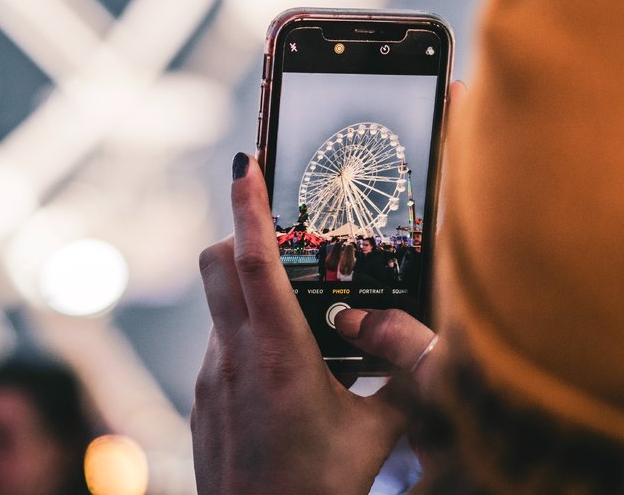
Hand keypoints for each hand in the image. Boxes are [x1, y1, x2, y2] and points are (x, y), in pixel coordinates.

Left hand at [191, 153, 435, 494]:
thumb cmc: (318, 490)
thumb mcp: (377, 433)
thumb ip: (403, 378)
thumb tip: (423, 339)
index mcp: (276, 353)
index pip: (254, 258)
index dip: (248, 203)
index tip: (246, 162)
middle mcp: (232, 356)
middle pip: (216, 263)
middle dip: (240, 235)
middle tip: (279, 240)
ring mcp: (209, 378)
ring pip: (218, 306)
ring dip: (248, 295)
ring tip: (298, 328)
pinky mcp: (200, 401)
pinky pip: (218, 346)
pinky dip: (244, 339)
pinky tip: (281, 379)